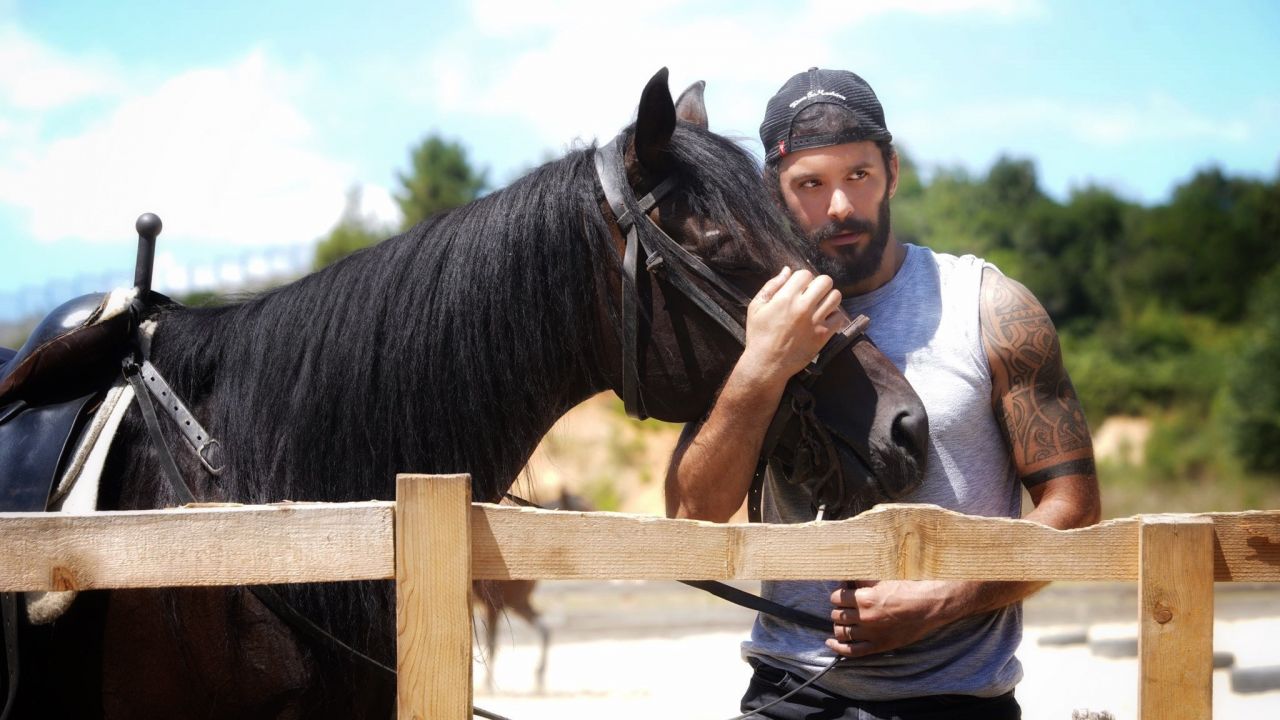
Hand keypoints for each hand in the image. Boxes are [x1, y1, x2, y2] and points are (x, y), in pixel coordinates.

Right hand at [739, 267, 843, 381]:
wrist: (767, 364)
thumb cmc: (759, 335)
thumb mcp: (756, 307)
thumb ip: (772, 286)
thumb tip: (787, 270)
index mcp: (785, 297)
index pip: (805, 274)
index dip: (802, 279)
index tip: (799, 289)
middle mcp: (802, 307)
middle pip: (825, 281)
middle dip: (819, 285)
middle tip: (812, 295)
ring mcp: (815, 321)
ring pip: (836, 297)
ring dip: (829, 298)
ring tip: (820, 306)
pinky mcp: (823, 335)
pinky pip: (839, 317)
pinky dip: (834, 316)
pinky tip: (824, 320)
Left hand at [825, 580, 955, 657]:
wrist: (929, 605)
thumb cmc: (908, 588)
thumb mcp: (883, 578)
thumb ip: (862, 579)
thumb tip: (847, 579)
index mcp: (864, 598)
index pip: (836, 598)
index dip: (839, 595)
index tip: (844, 594)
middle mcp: (865, 617)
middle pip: (837, 615)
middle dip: (840, 610)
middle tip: (847, 607)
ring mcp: (871, 634)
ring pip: (842, 632)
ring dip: (839, 626)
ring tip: (843, 622)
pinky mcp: (879, 645)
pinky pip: (852, 651)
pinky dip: (838, 648)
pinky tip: (831, 643)